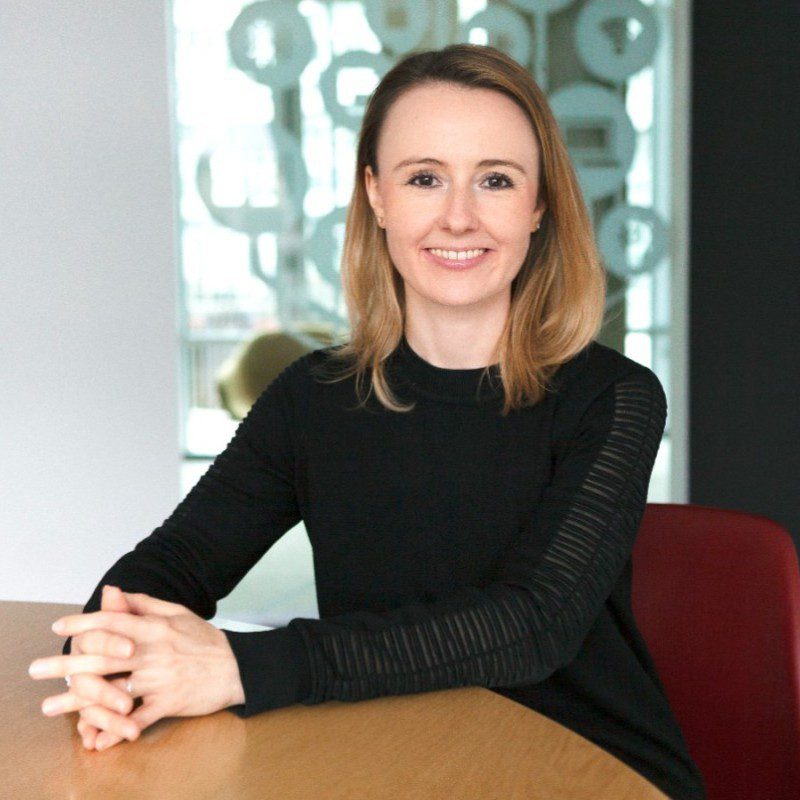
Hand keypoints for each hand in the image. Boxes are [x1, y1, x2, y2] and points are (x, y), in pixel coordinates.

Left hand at [30, 590, 244, 749]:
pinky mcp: (168, 703)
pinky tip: (95, 739)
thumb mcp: (178, 614)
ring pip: (113, 690)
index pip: (113, 621)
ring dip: (79, 700)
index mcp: (155, 628)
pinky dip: (116, 731)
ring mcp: (160, 680)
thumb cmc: (205, 639)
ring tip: (51, 706)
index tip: (59, 626)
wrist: (236, 667)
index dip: (84, 622)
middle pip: (103, 656)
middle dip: (66, 663)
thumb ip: (145, 605)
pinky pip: (137, 719)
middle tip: (36, 669)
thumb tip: (117, 593)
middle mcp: (153, 653)